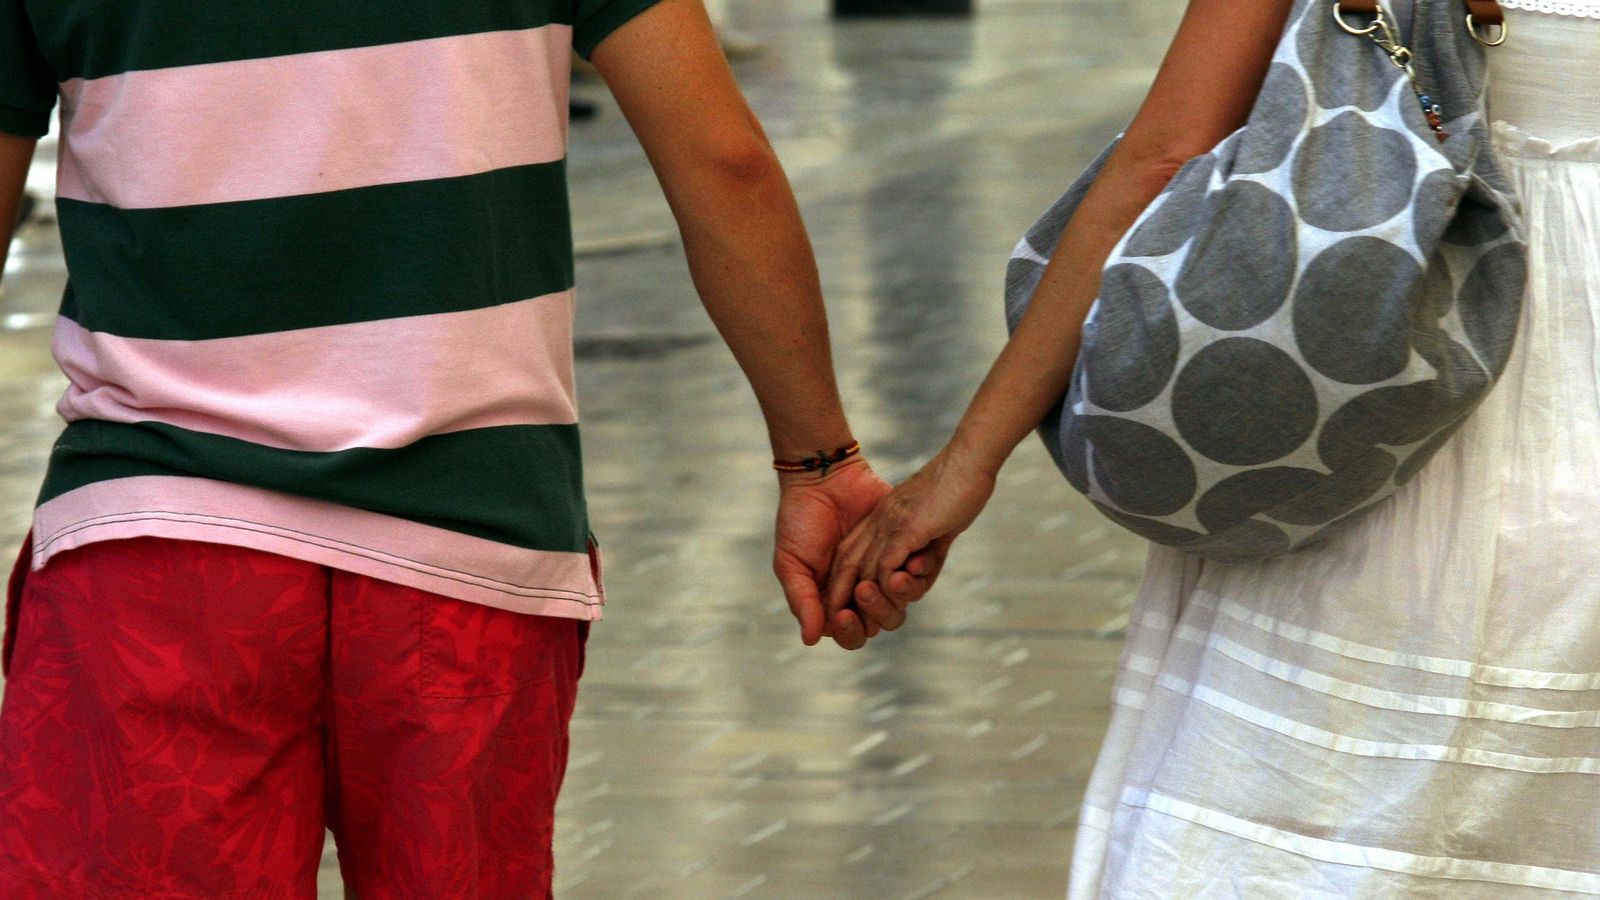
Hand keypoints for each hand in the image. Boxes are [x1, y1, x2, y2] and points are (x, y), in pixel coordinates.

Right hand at [774, 457, 935, 648]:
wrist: (825, 476)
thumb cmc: (801, 520)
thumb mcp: (791, 562)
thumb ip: (802, 601)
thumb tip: (811, 639)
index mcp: (832, 600)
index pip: (849, 634)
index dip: (849, 631)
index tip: (844, 613)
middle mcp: (860, 592)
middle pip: (878, 625)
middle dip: (875, 613)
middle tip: (864, 589)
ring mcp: (884, 573)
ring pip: (901, 605)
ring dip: (897, 597)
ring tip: (892, 578)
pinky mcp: (905, 551)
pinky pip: (919, 575)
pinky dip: (917, 575)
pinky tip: (911, 563)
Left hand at [823, 445, 997, 634]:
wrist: (968, 460)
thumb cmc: (957, 489)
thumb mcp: (933, 522)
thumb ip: (923, 546)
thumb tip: (918, 567)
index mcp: (881, 519)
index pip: (851, 553)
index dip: (843, 581)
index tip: (842, 606)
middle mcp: (879, 521)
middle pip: (848, 562)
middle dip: (839, 594)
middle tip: (838, 620)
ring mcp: (891, 523)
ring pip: (865, 568)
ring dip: (863, 596)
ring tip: (858, 615)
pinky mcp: (908, 526)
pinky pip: (887, 562)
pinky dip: (885, 583)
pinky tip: (886, 596)